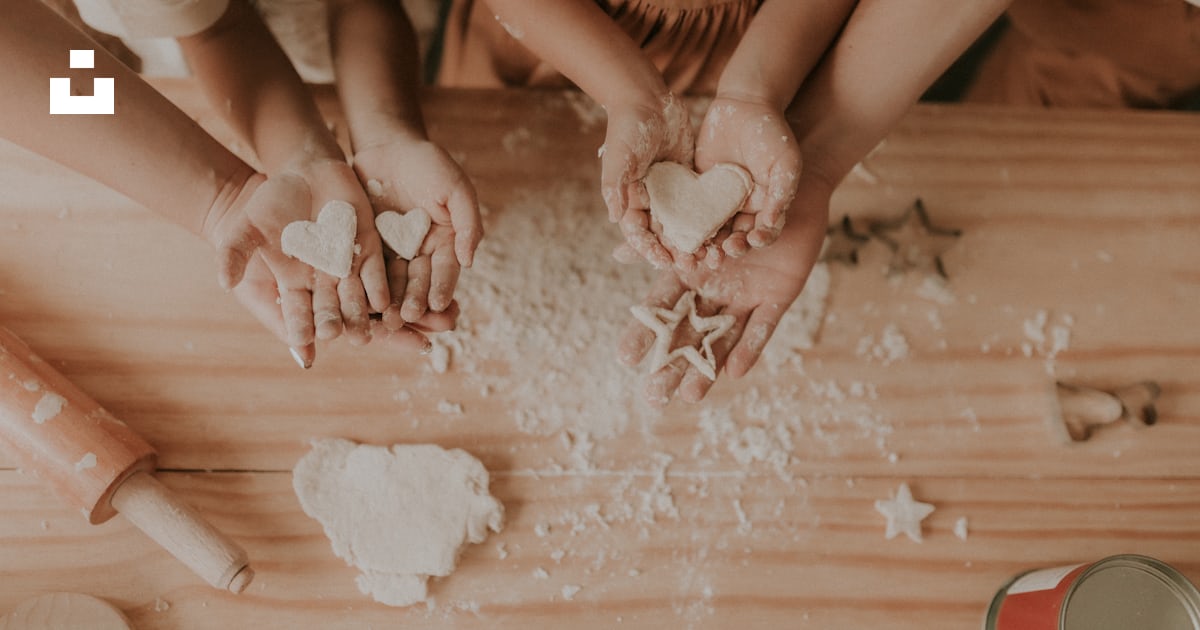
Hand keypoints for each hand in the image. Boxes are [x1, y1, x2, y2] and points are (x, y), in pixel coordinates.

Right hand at [202, 159, 389, 352]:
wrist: (299, 173)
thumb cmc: (268, 205)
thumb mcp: (245, 229)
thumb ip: (233, 255)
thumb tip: (224, 283)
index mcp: (294, 283)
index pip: (297, 311)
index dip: (299, 325)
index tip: (303, 339)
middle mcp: (322, 280)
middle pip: (329, 308)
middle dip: (333, 323)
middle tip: (337, 338)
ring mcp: (346, 264)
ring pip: (354, 295)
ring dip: (358, 314)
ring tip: (365, 335)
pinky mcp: (367, 245)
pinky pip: (374, 270)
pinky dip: (377, 286)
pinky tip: (383, 303)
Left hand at [353, 137, 481, 326]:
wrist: (387, 144)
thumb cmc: (427, 163)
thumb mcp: (455, 188)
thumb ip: (468, 222)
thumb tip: (469, 261)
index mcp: (446, 242)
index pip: (445, 270)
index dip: (442, 288)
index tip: (437, 306)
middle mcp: (421, 251)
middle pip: (419, 281)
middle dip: (414, 300)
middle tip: (407, 316)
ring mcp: (394, 250)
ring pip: (393, 281)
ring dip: (391, 300)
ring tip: (386, 316)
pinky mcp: (368, 245)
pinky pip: (368, 267)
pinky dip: (366, 284)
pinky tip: (362, 297)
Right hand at [601, 93, 698, 269]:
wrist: (646, 98)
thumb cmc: (627, 127)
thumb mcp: (618, 156)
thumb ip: (615, 186)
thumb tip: (615, 219)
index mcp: (629, 200)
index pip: (639, 233)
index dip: (651, 250)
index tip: (665, 262)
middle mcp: (649, 201)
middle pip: (663, 235)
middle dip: (676, 252)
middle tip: (693, 266)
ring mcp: (670, 191)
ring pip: (683, 224)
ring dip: (694, 241)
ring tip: (710, 255)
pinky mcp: (688, 180)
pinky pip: (699, 204)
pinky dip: (708, 219)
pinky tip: (722, 231)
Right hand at [617, 175, 829, 405]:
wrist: (791, 187)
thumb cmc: (739, 197)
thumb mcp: (697, 214)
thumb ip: (662, 235)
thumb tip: (619, 249)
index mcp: (693, 274)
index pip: (661, 309)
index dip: (644, 332)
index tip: (623, 358)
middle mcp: (716, 291)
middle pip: (688, 333)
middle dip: (671, 365)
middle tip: (652, 396)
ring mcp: (746, 296)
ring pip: (722, 337)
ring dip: (706, 366)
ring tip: (691, 395)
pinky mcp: (778, 296)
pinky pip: (762, 326)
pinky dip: (750, 348)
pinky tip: (734, 371)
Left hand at [696, 95, 801, 256]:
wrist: (745, 105)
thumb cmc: (773, 134)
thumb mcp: (785, 163)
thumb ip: (781, 193)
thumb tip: (773, 223)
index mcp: (765, 207)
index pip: (761, 233)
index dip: (756, 240)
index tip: (750, 241)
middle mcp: (742, 209)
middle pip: (734, 237)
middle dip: (728, 247)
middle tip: (721, 253)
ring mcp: (719, 201)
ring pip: (710, 228)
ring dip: (704, 242)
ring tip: (696, 252)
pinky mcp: (698, 190)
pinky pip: (690, 209)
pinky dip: (684, 222)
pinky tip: (676, 230)